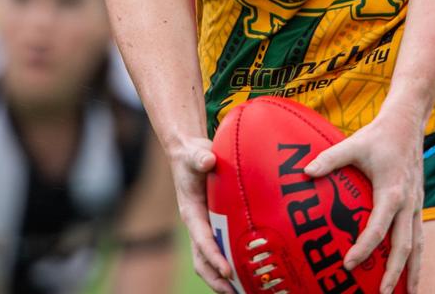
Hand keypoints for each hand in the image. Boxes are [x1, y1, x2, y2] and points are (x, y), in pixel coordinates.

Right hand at [170, 136, 232, 293]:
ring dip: (222, 278)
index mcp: (191, 213)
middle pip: (202, 260)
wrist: (188, 155)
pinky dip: (229, 263)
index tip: (227, 271)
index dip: (214, 256)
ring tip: (242, 291)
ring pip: (209, 260)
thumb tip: (207, 160)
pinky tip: (246, 271)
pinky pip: (219, 249)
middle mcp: (197, 225)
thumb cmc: (192, 157)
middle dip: (217, 279)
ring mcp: (204, 228)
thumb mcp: (194, 156)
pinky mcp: (212, 225)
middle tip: (236, 292)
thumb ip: (199, 158)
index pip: (202, 240)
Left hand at [304, 107, 423, 293]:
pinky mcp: (418, 203)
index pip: (378, 228)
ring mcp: (416, 205)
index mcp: (392, 191)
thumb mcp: (353, 144)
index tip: (348, 264)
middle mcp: (408, 203)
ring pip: (418, 245)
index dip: (364, 248)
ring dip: (413, 271)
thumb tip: (305, 171)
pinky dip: (416, 256)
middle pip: (404, 246)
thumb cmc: (379, 135)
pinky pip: (419, 235)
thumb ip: (330, 159)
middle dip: (394, 273)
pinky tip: (411, 270)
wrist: (407, 123)